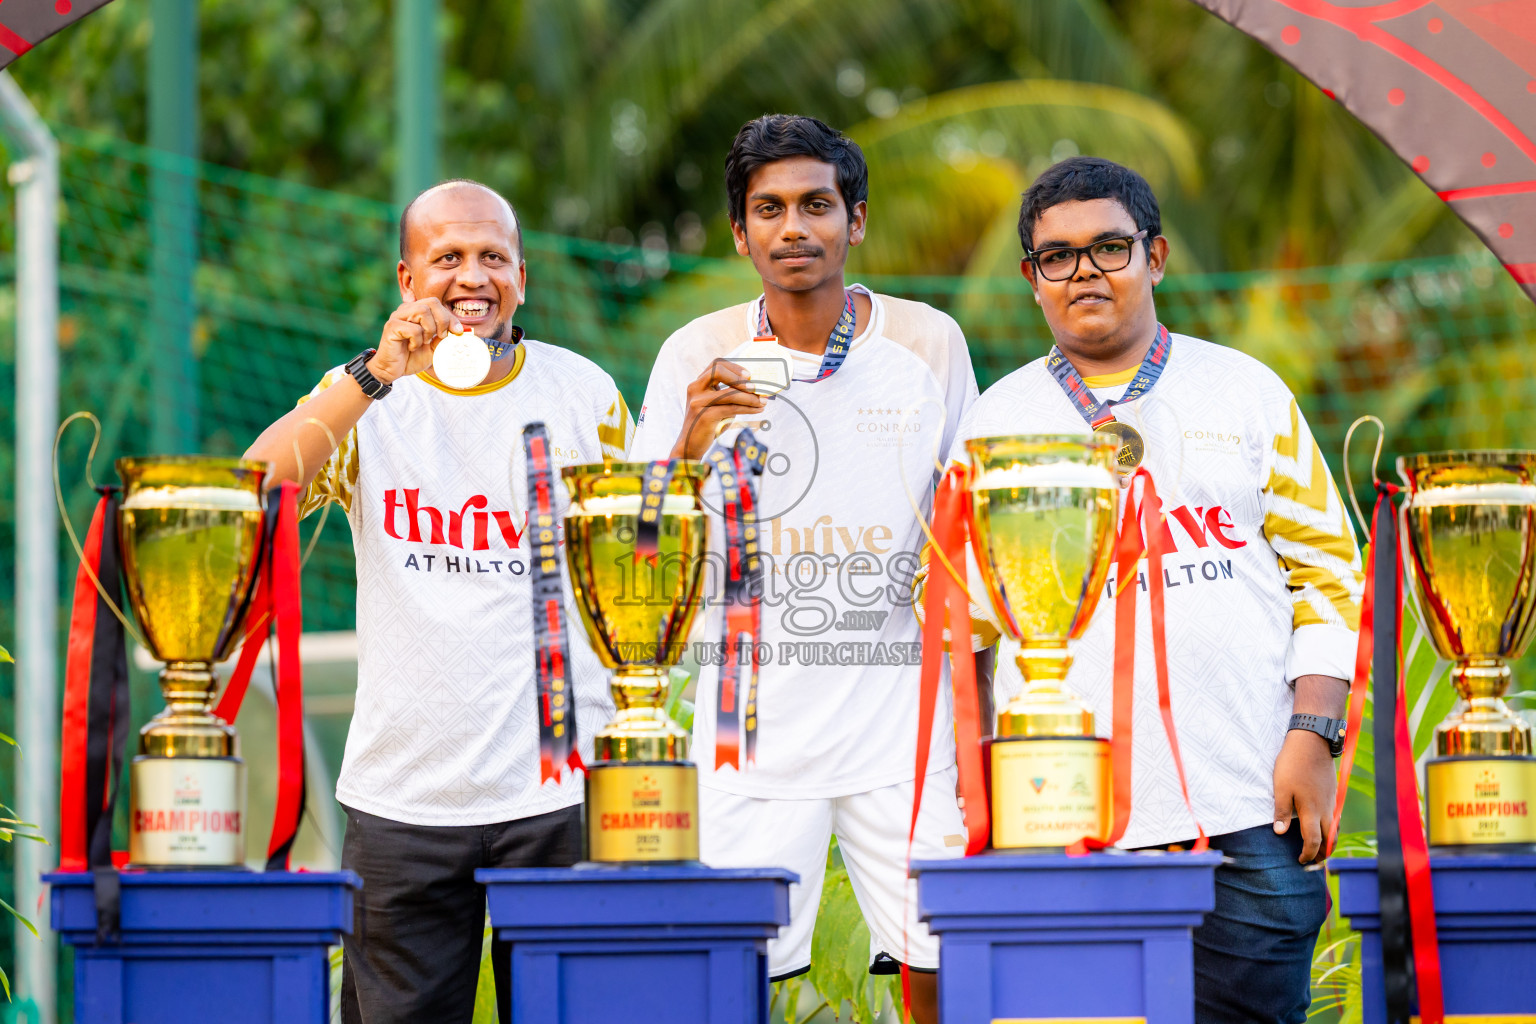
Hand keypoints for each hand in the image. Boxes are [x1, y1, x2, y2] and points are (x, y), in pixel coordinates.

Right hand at [368, 294, 461, 384]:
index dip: (450, 317)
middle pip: (431, 302)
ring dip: (429, 329)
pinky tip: (412, 347)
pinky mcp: (391, 327)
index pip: (437, 304)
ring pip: (422, 311)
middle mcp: (406, 310)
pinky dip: (417, 340)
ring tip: (425, 342)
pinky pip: (412, 329)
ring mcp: (397, 317)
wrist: (393, 370)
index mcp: (416, 311)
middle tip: (441, 336)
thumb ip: (446, 337)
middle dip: (443, 320)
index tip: (457, 332)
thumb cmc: (412, 357)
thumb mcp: (435, 347)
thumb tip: (463, 330)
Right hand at [670, 359, 765, 459]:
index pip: (716, 364)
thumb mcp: (716, 405)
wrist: (690, 445)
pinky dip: (748, 408)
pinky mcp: (705, 416)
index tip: (749, 375)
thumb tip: (755, 389)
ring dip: (750, 397)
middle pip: (718, 371)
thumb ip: (728, 394)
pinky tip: (757, 410)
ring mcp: (698, 402)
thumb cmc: (707, 424)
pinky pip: (732, 408)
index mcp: (697, 384)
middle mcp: (695, 389)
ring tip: (762, 402)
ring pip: (730, 393)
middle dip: (739, 377)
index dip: (734, 367)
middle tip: (755, 387)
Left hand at [1272, 728, 1335, 862]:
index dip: (1308, 854)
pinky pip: (1336, 817)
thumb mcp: (1281, 788)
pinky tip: (1324, 826)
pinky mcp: (1333, 793)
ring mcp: (1332, 801)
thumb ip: (1282, 812)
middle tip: (1314, 862)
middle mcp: (1326, 810)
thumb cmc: (1293, 765)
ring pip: (1335, 829)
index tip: (1300, 860)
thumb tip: (1280, 833)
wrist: (1312, 743)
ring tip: (1320, 849)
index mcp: (1312, 811)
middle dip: (1323, 853)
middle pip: (1330, 839)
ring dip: (1329, 841)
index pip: (1314, 841)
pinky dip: (1332, 828)